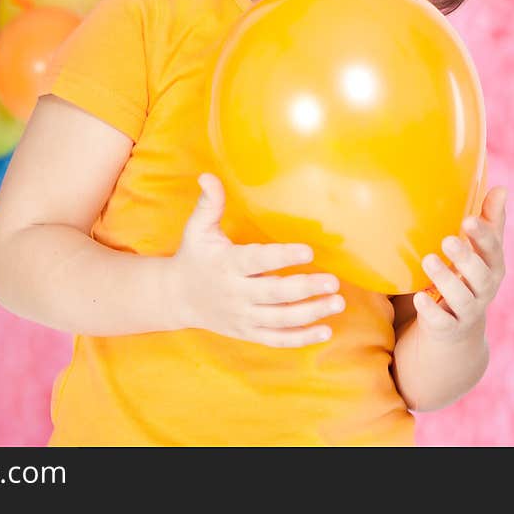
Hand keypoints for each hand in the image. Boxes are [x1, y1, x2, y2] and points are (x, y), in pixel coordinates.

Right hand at [168, 173, 344, 347]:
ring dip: (311, 313)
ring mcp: (242, 316)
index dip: (282, 256)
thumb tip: (208, 174)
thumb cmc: (193, 256)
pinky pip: (276, 339)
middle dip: (305, 288)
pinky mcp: (248, 332)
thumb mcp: (198, 228)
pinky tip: (325, 331)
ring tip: (337, 302)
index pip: (257, 261)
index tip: (308, 250)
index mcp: (226, 264)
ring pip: (280, 319)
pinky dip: (301, 339)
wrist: (176, 298)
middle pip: (274, 294)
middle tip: (333, 281)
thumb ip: (209, 203)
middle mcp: (236, 293)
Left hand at [413, 186, 506, 342]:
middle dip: (466, 258)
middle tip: (447, 240)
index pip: (493, 250)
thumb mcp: (481, 249)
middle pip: (480, 276)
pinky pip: (443, 322)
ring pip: (462, 299)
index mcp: (493, 266)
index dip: (482, 236)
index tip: (468, 220)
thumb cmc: (470, 273)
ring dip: (446, 280)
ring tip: (428, 260)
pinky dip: (432, 311)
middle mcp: (485, 289)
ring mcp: (468, 310)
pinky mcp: (449, 328)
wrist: (460, 325)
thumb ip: (490, 220)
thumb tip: (502, 188)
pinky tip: (419, 297)